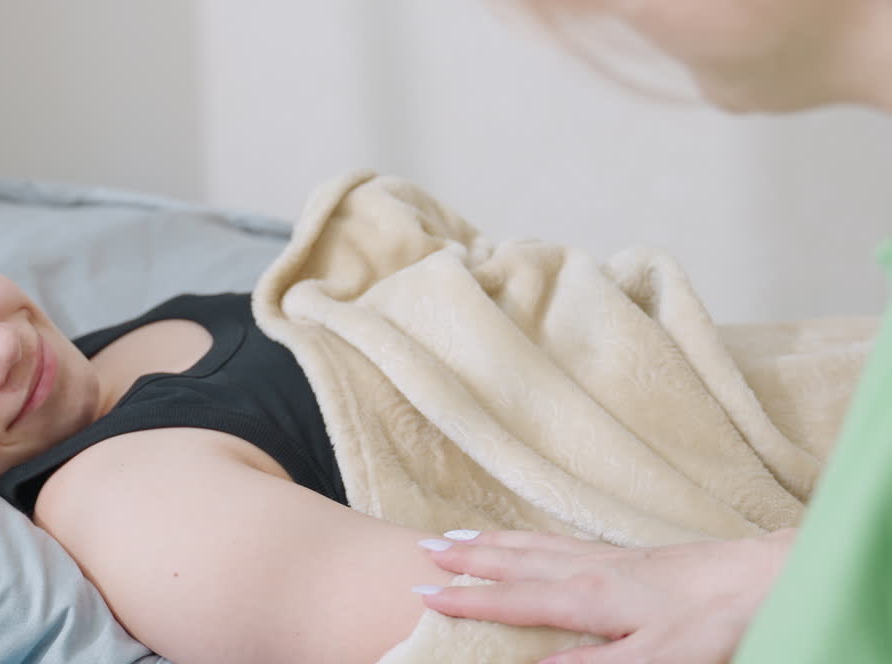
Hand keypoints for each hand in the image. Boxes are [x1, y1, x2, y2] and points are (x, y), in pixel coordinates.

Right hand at [416, 528, 795, 663]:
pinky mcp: (629, 555)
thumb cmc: (712, 619)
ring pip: (534, 546)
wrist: (763, 573)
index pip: (513, 598)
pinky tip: (529, 542)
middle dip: (468, 558)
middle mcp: (589, 570)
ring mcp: (608, 558)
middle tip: (424, 550)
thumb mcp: (654, 658)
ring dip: (492, 542)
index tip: (422, 594)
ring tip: (457, 535)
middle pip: (515, 560)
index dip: (466, 600)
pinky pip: (559, 541)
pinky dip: (529, 539)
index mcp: (588, 597)